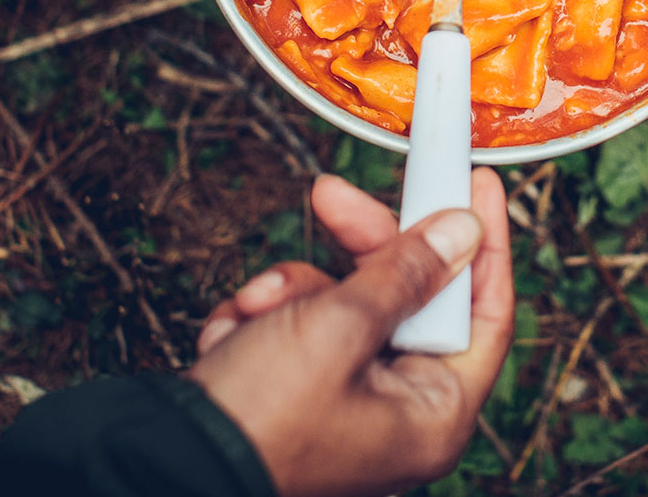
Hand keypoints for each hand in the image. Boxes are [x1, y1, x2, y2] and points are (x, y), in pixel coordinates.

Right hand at [189, 170, 513, 496]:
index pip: (485, 313)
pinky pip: (298, 330)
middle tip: (332, 195)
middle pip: (407, 297)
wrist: (163, 464)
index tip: (475, 184)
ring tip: (257, 308)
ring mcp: (347, 405)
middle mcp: (399, 414)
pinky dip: (263, 321)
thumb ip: (405, 272)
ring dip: (292, 292)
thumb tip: (463, 231)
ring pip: (343, 305)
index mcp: (434, 413)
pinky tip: (230, 339)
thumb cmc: (259, 418)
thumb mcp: (339, 327)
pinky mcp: (298, 397)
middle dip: (358, 249)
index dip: (482, 243)